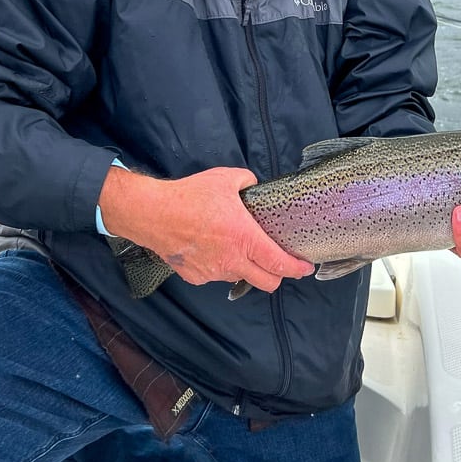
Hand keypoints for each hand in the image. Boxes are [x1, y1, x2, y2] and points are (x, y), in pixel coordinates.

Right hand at [98, 165, 313, 292]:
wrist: (154, 214)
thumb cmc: (191, 196)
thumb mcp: (226, 179)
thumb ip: (247, 181)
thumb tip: (253, 185)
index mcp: (246, 239)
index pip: (280, 264)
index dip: (297, 269)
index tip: (306, 268)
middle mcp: (233, 261)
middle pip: (267, 283)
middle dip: (278, 276)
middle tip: (279, 264)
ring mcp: (214, 272)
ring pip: (239, 277)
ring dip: (245, 267)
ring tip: (235, 247)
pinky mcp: (196, 277)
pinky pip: (215, 275)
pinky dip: (219, 266)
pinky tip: (210, 248)